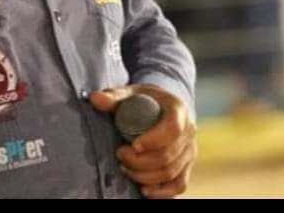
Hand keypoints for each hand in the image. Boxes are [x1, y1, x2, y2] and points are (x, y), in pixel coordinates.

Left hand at [89, 84, 196, 198]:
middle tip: (120, 154)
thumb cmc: (145, 99)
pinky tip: (143, 189)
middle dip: (140, 161)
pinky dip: (162, 191)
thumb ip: (113, 96)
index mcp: (178, 110)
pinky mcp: (186, 165)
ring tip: (125, 167)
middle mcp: (189, 131)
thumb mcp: (130, 92)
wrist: (163, 106)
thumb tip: (94, 99)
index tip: (133, 146)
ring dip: (145, 175)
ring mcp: (189, 150)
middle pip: (168, 156)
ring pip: (171, 173)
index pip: (172, 129)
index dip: (153, 141)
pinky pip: (179, 185)